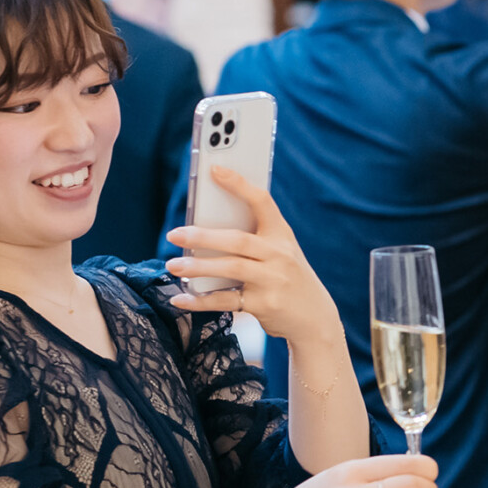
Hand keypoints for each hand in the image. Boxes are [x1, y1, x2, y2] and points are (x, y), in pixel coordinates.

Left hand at [164, 166, 344, 350]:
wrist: (314, 316)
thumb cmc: (287, 276)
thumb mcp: (279, 252)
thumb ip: (252, 238)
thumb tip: (203, 229)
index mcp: (281, 235)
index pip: (262, 203)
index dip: (239, 185)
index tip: (215, 170)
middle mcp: (279, 255)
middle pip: (238, 240)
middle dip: (203, 236)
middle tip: (174, 234)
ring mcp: (272, 281)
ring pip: (231, 268)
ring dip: (199, 266)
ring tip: (173, 265)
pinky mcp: (264, 305)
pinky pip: (226, 301)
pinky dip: (200, 301)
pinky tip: (180, 299)